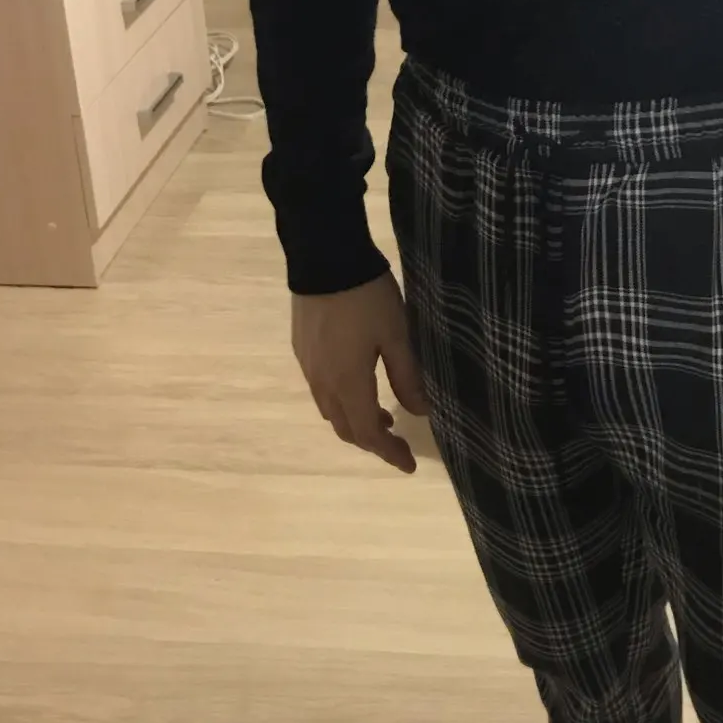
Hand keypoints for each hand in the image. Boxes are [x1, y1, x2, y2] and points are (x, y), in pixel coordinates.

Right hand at [292, 271, 427, 474]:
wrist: (324, 257)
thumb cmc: (367, 297)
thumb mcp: (397, 335)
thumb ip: (408, 377)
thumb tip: (420, 412)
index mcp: (348, 383)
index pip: (368, 434)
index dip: (389, 454)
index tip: (408, 465)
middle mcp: (322, 383)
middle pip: (345, 428)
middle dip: (372, 441)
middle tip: (396, 441)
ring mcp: (308, 367)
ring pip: (330, 410)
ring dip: (354, 420)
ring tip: (380, 414)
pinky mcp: (302, 350)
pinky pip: (321, 390)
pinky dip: (341, 400)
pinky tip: (356, 384)